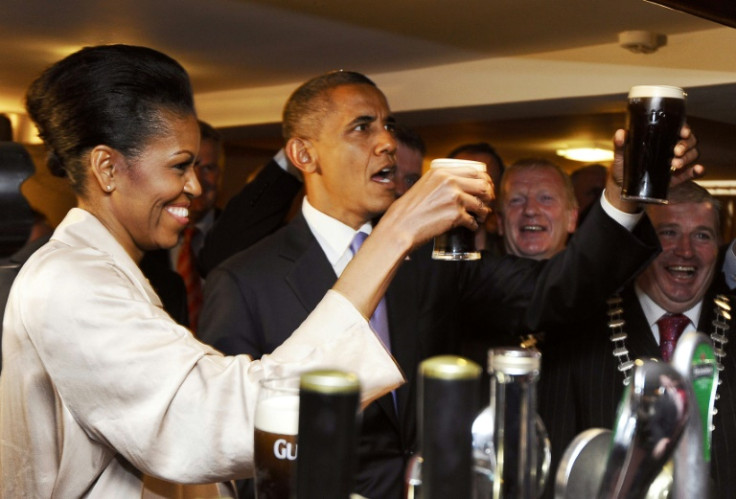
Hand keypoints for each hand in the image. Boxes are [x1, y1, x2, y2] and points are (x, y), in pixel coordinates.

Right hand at [376, 165, 492, 252]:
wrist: (400, 226)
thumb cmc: (408, 210)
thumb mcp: (423, 185)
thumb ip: (440, 182)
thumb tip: (459, 186)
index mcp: (442, 171)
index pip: (474, 171)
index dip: (485, 180)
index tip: (486, 188)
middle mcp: (449, 181)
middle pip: (482, 185)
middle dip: (489, 195)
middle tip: (487, 202)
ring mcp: (454, 198)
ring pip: (481, 204)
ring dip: (484, 212)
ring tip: (480, 216)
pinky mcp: (456, 215)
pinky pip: (473, 220)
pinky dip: (474, 225)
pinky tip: (471, 227)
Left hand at [605, 125, 703, 212]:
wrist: (624, 187)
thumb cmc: (624, 166)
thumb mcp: (621, 155)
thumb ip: (620, 145)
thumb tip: (621, 133)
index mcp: (661, 138)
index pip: (678, 128)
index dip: (684, 128)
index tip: (682, 132)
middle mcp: (673, 148)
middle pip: (689, 141)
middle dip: (685, 144)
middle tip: (675, 151)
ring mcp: (678, 162)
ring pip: (692, 154)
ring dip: (687, 158)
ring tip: (675, 164)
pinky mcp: (679, 176)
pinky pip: (693, 172)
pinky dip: (698, 170)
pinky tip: (698, 169)